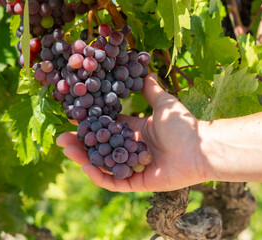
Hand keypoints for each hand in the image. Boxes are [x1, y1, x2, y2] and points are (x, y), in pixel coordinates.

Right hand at [57, 73, 211, 191]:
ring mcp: (133, 167)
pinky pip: (114, 182)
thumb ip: (150, 89)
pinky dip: (99, 176)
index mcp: (135, 132)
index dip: (90, 126)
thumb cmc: (184, 125)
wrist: (200, 147)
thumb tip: (143, 70)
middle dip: (80, 144)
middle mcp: (131, 149)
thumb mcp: (163, 102)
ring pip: (103, 165)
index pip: (107, 129)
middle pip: (100, 148)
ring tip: (67, 150)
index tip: (72, 119)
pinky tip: (85, 166)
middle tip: (61, 139)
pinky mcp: (138, 182)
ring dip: (84, 159)